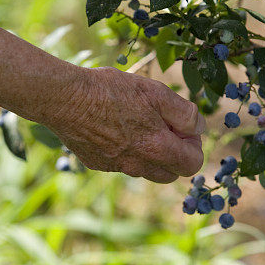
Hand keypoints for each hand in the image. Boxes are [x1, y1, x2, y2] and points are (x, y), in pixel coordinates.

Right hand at [47, 67, 204, 182]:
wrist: (65, 98)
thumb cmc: (111, 91)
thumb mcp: (155, 92)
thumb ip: (184, 113)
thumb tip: (199, 127)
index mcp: (157, 149)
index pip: (193, 164)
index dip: (193, 144)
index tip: (181, 125)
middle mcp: (138, 165)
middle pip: (171, 173)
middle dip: (175, 153)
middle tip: (164, 125)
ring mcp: (116, 167)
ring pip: (146, 170)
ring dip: (151, 153)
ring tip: (138, 122)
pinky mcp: (97, 163)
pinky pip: (122, 164)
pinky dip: (126, 150)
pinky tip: (114, 125)